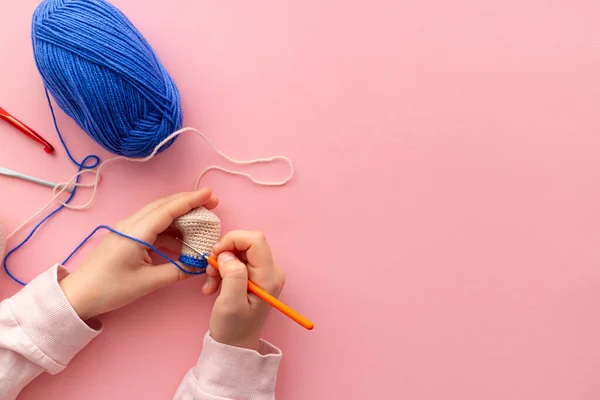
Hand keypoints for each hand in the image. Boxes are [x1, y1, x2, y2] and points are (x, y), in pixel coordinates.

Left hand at [59, 189, 217, 320]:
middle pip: (164, 205)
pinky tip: (183, 238)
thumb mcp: (147, 283)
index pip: (168, 209)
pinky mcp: (128, 237)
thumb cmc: (110, 289)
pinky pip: (153, 226)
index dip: (190, 200)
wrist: (78, 295)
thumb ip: (177, 271)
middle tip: (212, 202)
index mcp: (136, 232)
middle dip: (189, 202)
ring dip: (181, 215)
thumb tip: (199, 265)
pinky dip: (171, 228)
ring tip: (201, 220)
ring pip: (159, 214)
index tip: (209, 194)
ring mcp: (128, 230)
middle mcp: (131, 224)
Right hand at [202, 231, 285, 349]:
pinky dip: (222, 269)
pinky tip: (214, 285)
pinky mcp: (254, 275)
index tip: (216, 254)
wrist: (235, 345)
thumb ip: (232, 274)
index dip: (233, 240)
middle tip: (210, 271)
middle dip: (225, 253)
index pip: (255, 240)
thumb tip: (227, 254)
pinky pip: (236, 261)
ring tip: (211, 283)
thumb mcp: (230, 302)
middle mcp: (271, 271)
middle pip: (247, 243)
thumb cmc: (233, 328)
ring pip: (239, 251)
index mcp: (269, 276)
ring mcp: (263, 273)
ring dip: (221, 263)